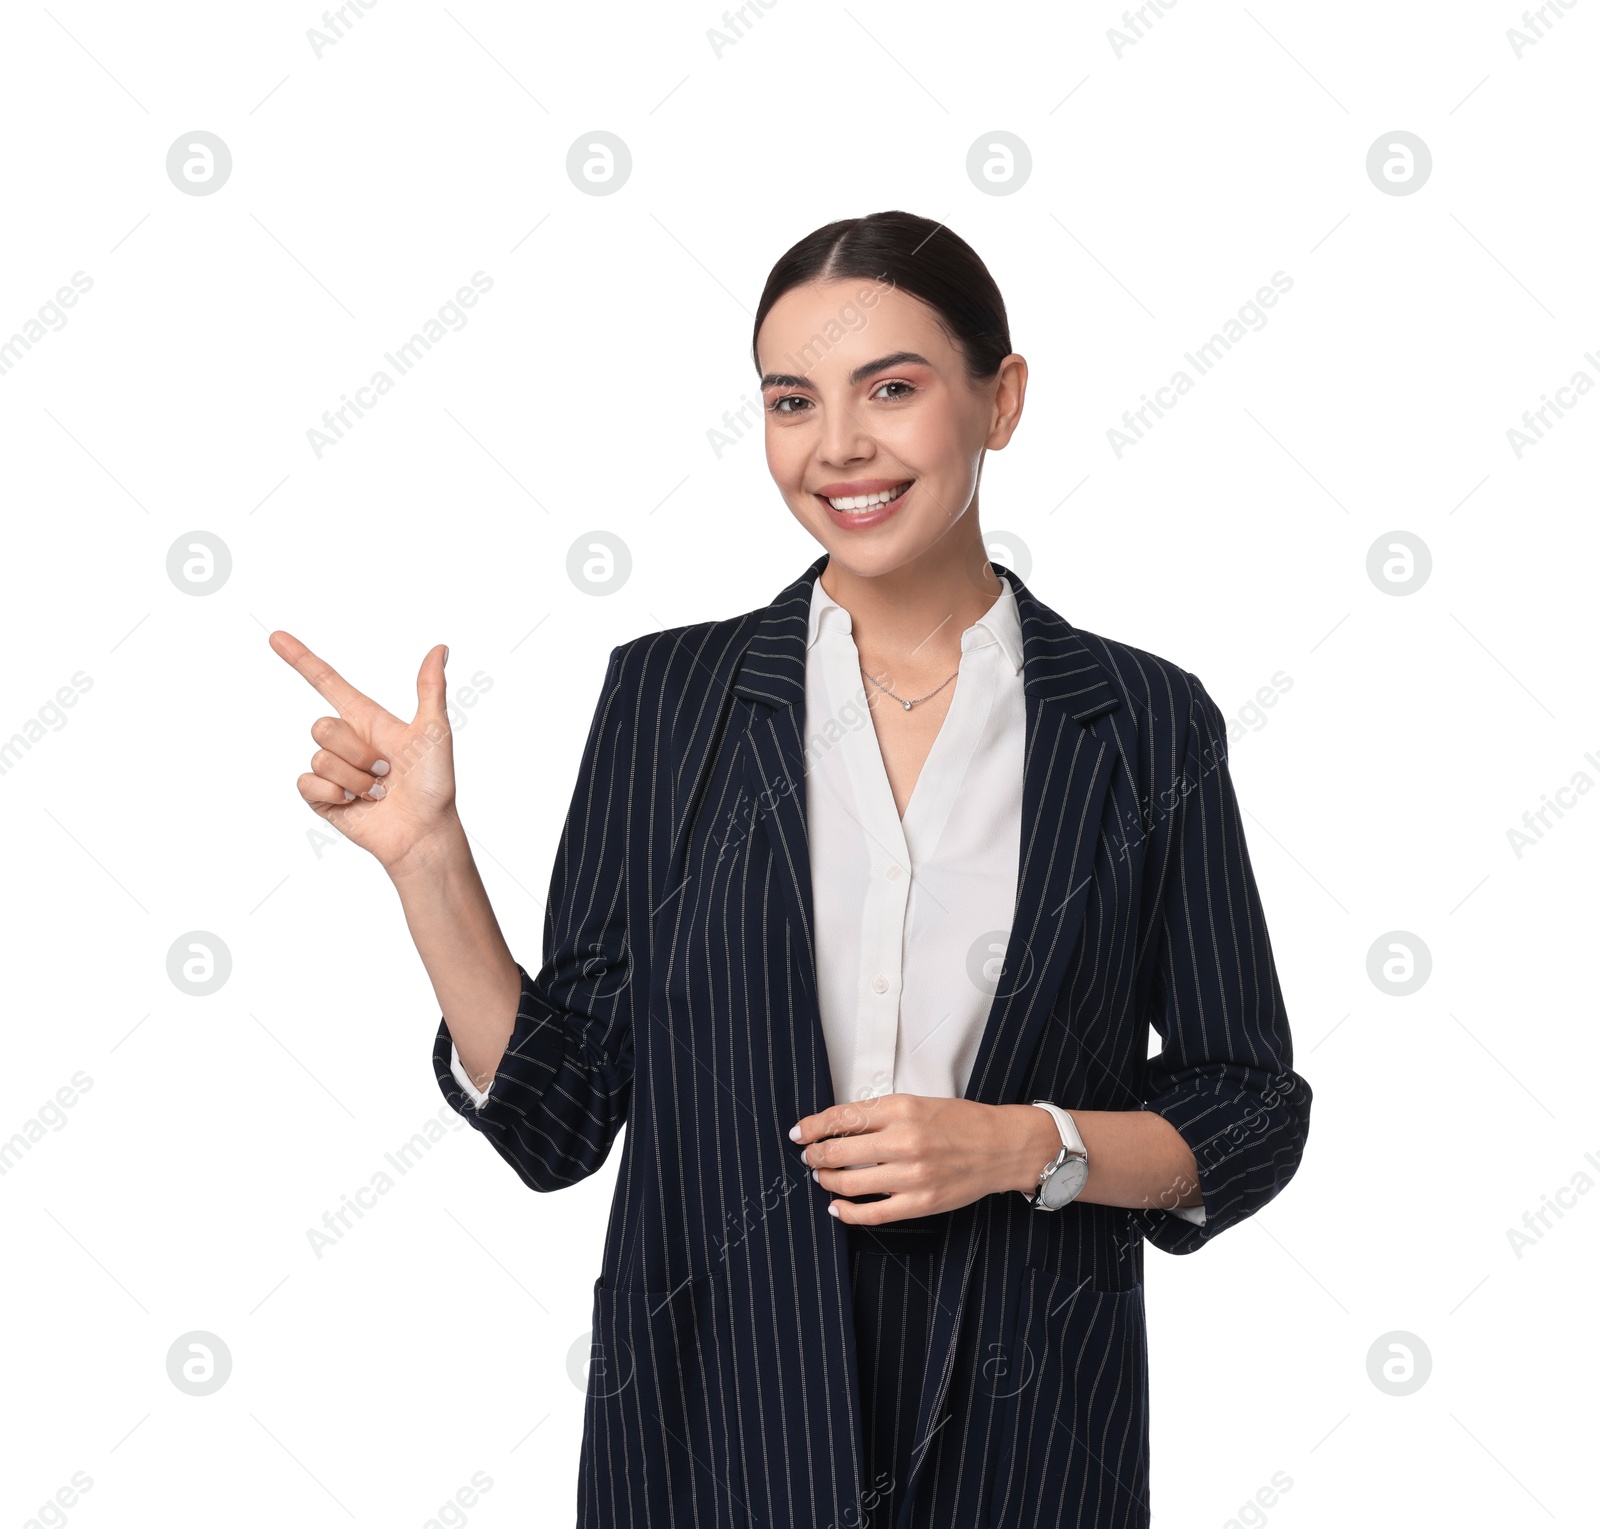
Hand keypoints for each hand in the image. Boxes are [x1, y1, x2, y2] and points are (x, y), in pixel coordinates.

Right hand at [269, 631, 458, 875]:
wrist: (424, 832)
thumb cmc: (434, 784)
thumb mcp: (434, 732)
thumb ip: (430, 689)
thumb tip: (440, 648)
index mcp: (368, 720)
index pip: (328, 682)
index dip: (301, 659)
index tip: (276, 637)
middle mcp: (347, 741)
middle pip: (321, 726)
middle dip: (356, 750)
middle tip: (386, 770)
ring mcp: (333, 770)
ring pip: (320, 757)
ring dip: (354, 778)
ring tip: (378, 790)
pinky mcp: (323, 798)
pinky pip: (308, 783)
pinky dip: (336, 794)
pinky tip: (357, 805)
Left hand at [791, 1095, 1058, 1224]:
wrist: (1001, 1146)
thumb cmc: (961, 1122)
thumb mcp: (916, 1102)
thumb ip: (879, 1113)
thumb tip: (837, 1124)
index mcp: (901, 1109)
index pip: (842, 1118)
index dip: (813, 1127)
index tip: (800, 1133)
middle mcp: (904, 1141)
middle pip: (838, 1151)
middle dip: (815, 1155)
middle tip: (808, 1157)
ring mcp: (912, 1175)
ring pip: (850, 1184)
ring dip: (827, 1181)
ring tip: (822, 1177)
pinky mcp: (920, 1202)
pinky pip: (873, 1213)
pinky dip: (848, 1212)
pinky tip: (837, 1207)